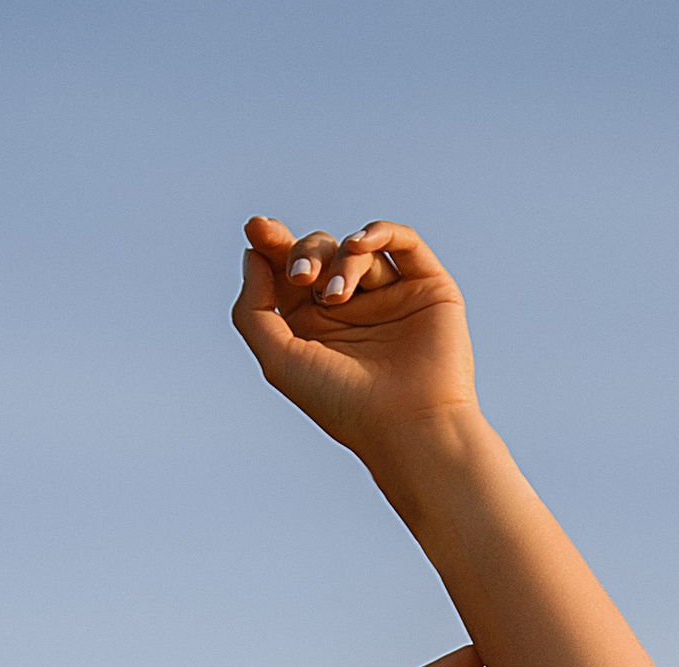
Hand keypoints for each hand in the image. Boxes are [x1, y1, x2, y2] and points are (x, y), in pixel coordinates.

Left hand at [232, 217, 478, 466]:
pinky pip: (403, 242)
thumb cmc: (342, 403)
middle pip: (320, 251)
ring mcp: (389, 296)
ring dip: (340, 262)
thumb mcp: (279, 360)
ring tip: (337, 297)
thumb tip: (252, 253)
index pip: (288, 270)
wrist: (407, 425)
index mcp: (314, 326)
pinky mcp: (427, 287)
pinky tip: (360, 243)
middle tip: (302, 277)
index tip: (256, 228)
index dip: (272, 243)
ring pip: (357, 250)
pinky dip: (380, 232)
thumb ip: (253, 309)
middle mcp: (351, 309)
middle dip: (305, 254)